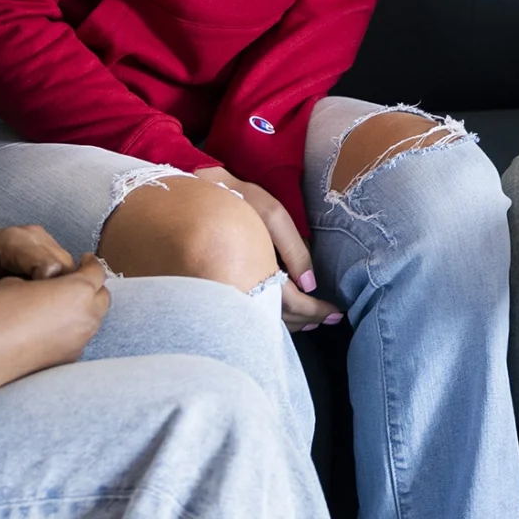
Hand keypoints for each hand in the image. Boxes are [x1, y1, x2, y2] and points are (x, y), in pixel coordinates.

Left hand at [0, 227, 72, 311]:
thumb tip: (23, 322)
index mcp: (13, 241)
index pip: (52, 269)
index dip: (46, 297)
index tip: (28, 317)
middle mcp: (31, 234)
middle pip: (66, 268)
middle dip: (54, 295)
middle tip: (30, 318)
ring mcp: (38, 237)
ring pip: (67, 269)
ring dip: (54, 291)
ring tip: (28, 309)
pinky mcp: (40, 246)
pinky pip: (60, 269)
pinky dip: (51, 287)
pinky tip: (31, 301)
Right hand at [0, 253, 110, 388]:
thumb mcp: (17, 281)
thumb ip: (43, 279)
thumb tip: (46, 286)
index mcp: (78, 290)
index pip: (97, 271)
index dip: (90, 263)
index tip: (84, 260)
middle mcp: (87, 316)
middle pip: (102, 297)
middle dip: (91, 287)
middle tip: (74, 281)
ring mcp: (80, 341)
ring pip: (93, 320)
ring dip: (84, 309)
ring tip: (62, 305)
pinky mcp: (69, 359)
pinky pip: (80, 338)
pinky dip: (73, 329)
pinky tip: (53, 328)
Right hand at [195, 167, 339, 332]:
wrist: (183, 196)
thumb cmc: (233, 199)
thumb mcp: (270, 214)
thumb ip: (293, 249)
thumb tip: (310, 285)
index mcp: (250, 270)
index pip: (289, 301)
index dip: (314, 309)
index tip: (335, 311)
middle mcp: (235, 289)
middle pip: (274, 317)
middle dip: (304, 320)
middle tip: (326, 320)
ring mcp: (222, 292)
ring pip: (258, 319)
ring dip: (286, 322)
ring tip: (309, 321)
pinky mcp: (216, 289)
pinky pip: (246, 311)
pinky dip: (267, 315)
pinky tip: (279, 313)